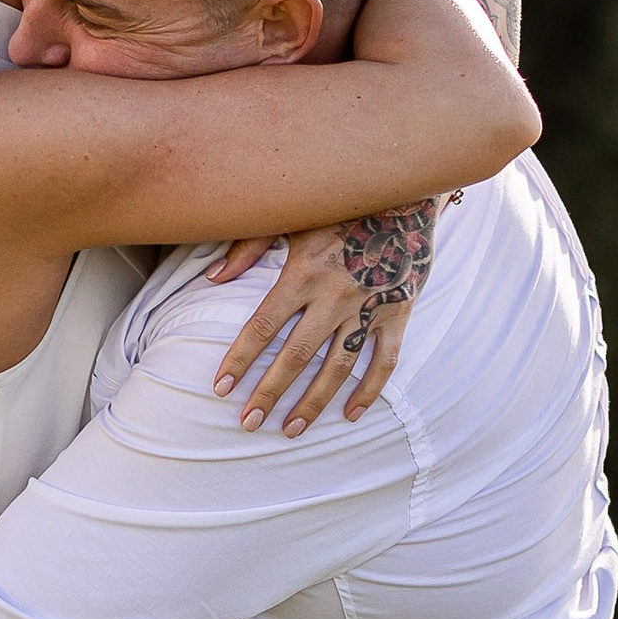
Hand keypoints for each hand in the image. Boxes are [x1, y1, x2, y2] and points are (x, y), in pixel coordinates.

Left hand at [210, 201, 449, 429]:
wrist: (404, 189)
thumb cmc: (337, 202)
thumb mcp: (290, 216)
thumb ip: (249, 246)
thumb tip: (213, 278)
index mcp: (303, 272)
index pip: (262, 327)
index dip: (239, 360)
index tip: (220, 388)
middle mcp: (335, 294)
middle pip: (295, 356)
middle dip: (268, 392)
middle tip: (247, 422)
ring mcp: (369, 306)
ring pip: (338, 367)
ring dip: (313, 403)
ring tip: (290, 429)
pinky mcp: (399, 311)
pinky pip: (384, 360)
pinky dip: (369, 390)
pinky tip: (351, 414)